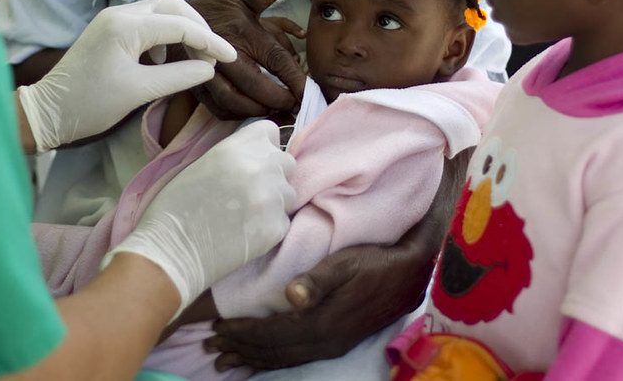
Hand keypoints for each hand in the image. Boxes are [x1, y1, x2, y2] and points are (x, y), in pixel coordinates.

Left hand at [18, 0, 237, 151]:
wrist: (48, 111)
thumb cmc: (90, 104)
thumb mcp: (139, 92)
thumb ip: (178, 77)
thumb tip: (208, 68)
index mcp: (126, 26)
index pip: (181, 25)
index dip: (210, 41)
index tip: (231, 58)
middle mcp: (120, 14)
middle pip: (173, 7)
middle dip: (198, 28)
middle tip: (214, 55)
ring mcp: (112, 19)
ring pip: (160, 11)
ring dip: (182, 29)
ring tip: (196, 57)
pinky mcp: (109, 29)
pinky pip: (146, 22)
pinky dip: (165, 35)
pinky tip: (167, 59)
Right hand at [103, 121, 296, 317]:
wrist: (171, 251)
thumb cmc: (175, 207)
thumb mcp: (202, 164)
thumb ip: (235, 154)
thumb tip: (255, 156)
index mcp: (237, 147)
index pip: (270, 131)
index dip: (262, 146)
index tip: (253, 159)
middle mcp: (260, 167)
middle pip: (286, 162)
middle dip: (273, 175)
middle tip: (249, 192)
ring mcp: (272, 198)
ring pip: (289, 194)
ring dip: (274, 202)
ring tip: (246, 216)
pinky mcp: (277, 228)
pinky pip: (284, 220)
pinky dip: (270, 227)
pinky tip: (246, 233)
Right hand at [187, 0, 307, 119]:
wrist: (174, 23)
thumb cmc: (214, 12)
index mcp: (240, 35)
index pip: (275, 60)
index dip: (295, 79)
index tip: (310, 92)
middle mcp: (222, 58)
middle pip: (256, 88)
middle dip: (279, 101)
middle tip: (297, 106)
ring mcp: (207, 76)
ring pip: (236, 104)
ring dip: (260, 111)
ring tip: (280, 112)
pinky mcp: (197, 90)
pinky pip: (220, 111)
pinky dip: (240, 116)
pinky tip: (256, 113)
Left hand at [205, 240, 434, 370]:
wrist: (411, 275)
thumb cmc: (374, 262)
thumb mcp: (346, 262)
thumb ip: (318, 279)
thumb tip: (291, 295)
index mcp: (324, 322)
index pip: (273, 333)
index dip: (243, 332)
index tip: (217, 328)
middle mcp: (326, 341)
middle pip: (274, 350)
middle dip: (241, 348)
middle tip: (211, 346)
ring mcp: (333, 346)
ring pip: (284, 358)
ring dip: (254, 359)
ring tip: (227, 361)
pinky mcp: (339, 343)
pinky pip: (298, 358)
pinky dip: (274, 360)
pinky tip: (263, 360)